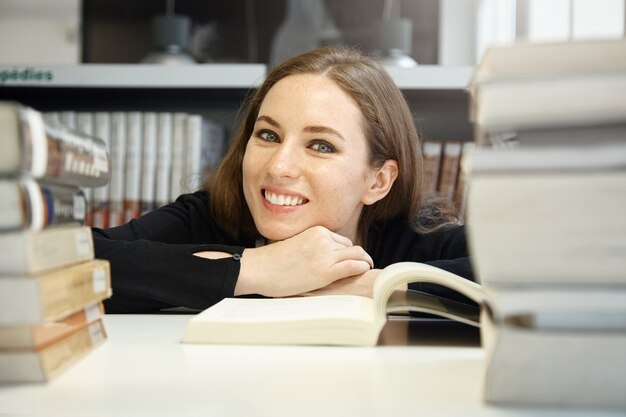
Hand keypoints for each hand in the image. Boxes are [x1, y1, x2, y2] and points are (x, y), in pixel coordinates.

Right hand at [235, 226, 373, 296]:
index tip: (347, 261)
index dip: (346, 253)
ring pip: (357, 255)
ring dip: (364, 263)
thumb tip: (320, 257)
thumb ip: (312, 247)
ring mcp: (325, 254)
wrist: (259, 269)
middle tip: (360, 267)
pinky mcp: (325, 271)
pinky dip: (362, 268)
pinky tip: (364, 272)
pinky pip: (354, 266)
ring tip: (366, 270)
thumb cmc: (272, 262)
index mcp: (316, 231)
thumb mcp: (295, 245)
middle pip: (350, 247)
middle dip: (356, 258)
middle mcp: (323, 239)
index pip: (341, 241)